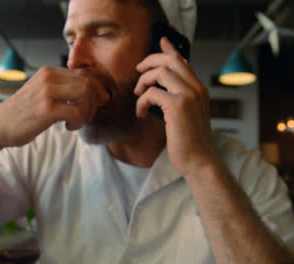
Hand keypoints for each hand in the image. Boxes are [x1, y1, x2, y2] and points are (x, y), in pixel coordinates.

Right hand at [0, 66, 109, 147]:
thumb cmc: (22, 112)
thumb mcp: (40, 92)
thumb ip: (59, 87)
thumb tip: (89, 89)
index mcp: (48, 72)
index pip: (84, 74)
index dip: (96, 89)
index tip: (96, 104)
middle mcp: (48, 78)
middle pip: (88, 83)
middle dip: (94, 102)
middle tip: (87, 116)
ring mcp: (47, 92)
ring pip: (86, 95)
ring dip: (87, 112)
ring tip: (77, 122)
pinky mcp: (46, 109)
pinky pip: (76, 113)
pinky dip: (78, 122)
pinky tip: (69, 127)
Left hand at [134, 37, 216, 175]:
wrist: (199, 160)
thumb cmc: (189, 141)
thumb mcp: (186, 115)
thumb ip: (178, 98)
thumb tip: (160, 88)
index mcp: (199, 89)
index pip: (183, 61)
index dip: (170, 49)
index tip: (162, 41)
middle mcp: (196, 88)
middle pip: (170, 60)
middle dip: (149, 61)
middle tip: (138, 71)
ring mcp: (188, 95)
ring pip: (160, 72)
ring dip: (143, 82)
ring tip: (138, 96)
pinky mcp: (178, 106)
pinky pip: (152, 93)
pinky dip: (141, 102)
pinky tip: (141, 114)